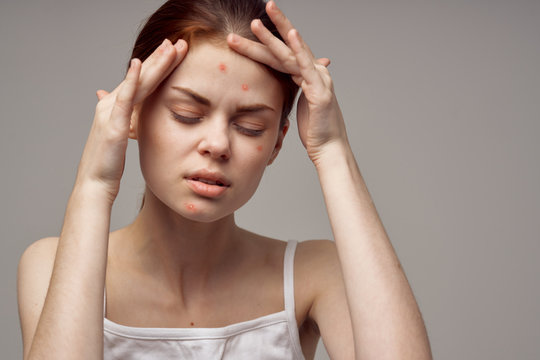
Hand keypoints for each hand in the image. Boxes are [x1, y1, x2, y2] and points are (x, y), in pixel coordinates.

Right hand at [75, 39, 187, 200]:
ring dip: (154, 63)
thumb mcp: (123, 139)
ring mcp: (110, 112)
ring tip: (170, 47)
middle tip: (179, 42)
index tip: (175, 52)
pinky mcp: (112, 123)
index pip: (142, 81)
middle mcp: (111, 104)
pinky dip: (131, 80)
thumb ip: (128, 123)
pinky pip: (124, 98)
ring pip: (137, 82)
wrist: (95, 184)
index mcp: (116, 107)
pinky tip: (138, 66)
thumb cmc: (109, 165)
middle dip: (160, 58)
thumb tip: (134, 116)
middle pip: (141, 76)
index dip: (158, 65)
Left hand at [227, 1, 347, 162]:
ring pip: (291, 54)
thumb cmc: (315, 130)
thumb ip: (294, 88)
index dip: (264, 43)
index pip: (281, 55)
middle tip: (252, 16)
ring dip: (273, 37)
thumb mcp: (300, 104)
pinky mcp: (320, 90)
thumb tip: (285, 81)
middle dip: (267, 32)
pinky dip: (299, 49)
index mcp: (306, 75)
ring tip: (256, 24)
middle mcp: (314, 72)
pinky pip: (307, 66)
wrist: (328, 148)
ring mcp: (318, 79)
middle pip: (285, 49)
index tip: (245, 33)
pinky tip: (291, 34)